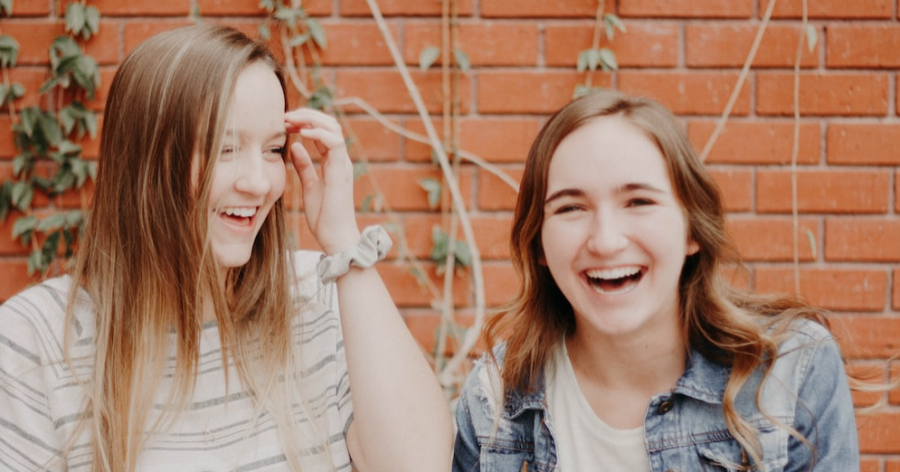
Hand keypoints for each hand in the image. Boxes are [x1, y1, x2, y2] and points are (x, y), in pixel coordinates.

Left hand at [285, 108, 359, 253]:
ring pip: (333, 128)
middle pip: (329, 124)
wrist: (335, 237)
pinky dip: (318, 134)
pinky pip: (334, 143)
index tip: (284, 122)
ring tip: (291, 119)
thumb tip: (294, 146)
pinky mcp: (341, 171)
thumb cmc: (324, 216)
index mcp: (333, 162)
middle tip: (285, 116)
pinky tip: (302, 133)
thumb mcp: (309, 186)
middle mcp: (340, 160)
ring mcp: (342, 164)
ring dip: (311, 120)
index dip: (304, 122)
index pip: (322, 132)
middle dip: (307, 115)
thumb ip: (303, 166)